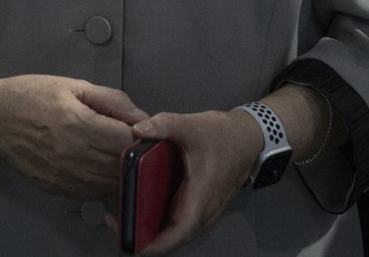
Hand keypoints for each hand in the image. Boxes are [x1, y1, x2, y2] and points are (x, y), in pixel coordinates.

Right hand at [0, 74, 146, 199]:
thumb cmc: (31, 95)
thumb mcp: (72, 86)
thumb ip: (112, 100)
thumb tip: (142, 118)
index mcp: (78, 124)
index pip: (127, 141)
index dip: (141, 135)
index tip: (140, 129)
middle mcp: (73, 155)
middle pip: (121, 165)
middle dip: (134, 154)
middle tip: (131, 141)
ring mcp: (64, 177)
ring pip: (110, 183)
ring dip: (120, 171)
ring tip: (114, 153)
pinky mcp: (56, 189)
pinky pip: (93, 193)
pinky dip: (102, 182)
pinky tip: (98, 166)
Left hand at [127, 109, 262, 253]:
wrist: (248, 137)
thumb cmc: (226, 136)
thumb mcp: (192, 125)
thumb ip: (164, 125)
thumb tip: (139, 129)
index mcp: (202, 196)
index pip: (180, 232)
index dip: (158, 244)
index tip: (135, 244)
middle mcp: (205, 209)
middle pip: (175, 237)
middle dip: (148, 238)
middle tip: (120, 226)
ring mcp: (205, 209)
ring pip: (178, 230)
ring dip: (155, 231)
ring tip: (127, 218)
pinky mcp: (202, 204)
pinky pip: (182, 220)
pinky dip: (163, 220)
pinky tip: (145, 206)